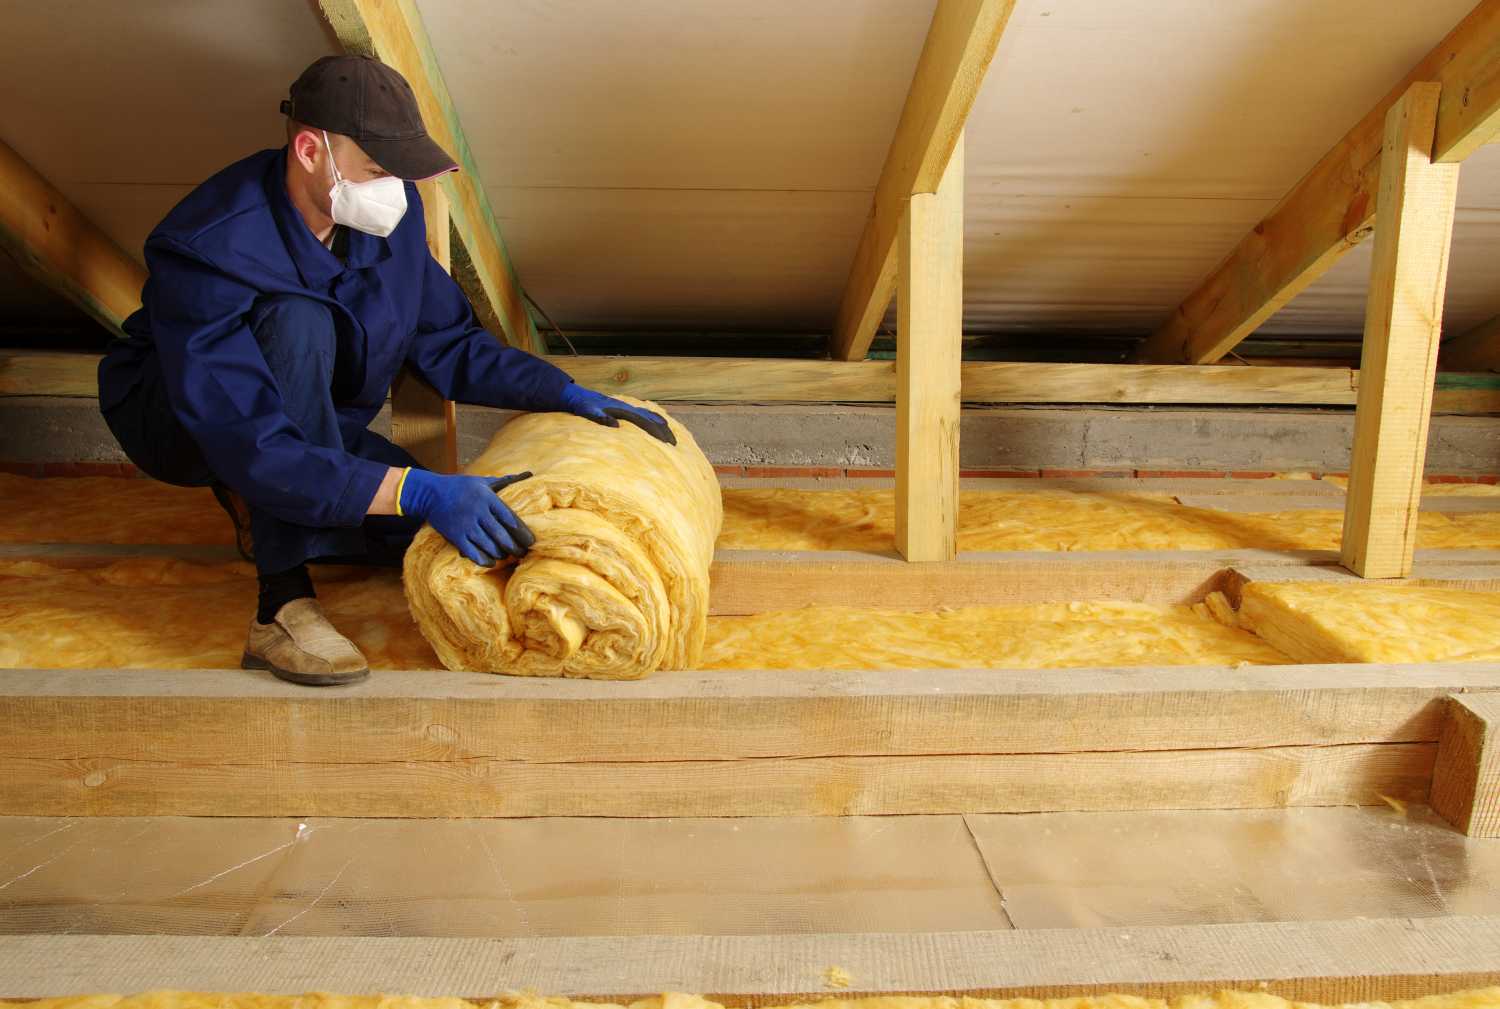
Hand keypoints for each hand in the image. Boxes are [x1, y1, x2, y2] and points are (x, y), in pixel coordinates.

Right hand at [398, 468, 534, 565]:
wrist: (430, 493)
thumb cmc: (460, 486)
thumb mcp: (482, 481)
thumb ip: (505, 481)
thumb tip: (529, 474)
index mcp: (487, 497)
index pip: (510, 517)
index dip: (522, 532)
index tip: (530, 541)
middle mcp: (477, 511)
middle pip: (501, 535)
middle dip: (514, 547)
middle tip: (522, 553)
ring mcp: (465, 525)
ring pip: (488, 545)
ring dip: (500, 554)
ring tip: (507, 556)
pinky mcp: (455, 535)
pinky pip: (472, 553)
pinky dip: (483, 560)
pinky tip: (491, 562)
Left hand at [559, 384, 676, 444]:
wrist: (579, 396)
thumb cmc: (583, 406)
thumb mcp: (589, 412)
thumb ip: (601, 418)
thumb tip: (617, 426)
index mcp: (623, 410)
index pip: (645, 422)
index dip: (657, 432)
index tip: (667, 443)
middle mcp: (629, 408)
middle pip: (652, 419)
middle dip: (664, 431)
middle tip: (675, 445)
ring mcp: (628, 408)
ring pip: (651, 416)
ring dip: (662, 426)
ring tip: (672, 438)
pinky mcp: (625, 409)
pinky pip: (645, 415)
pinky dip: (655, 420)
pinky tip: (659, 424)